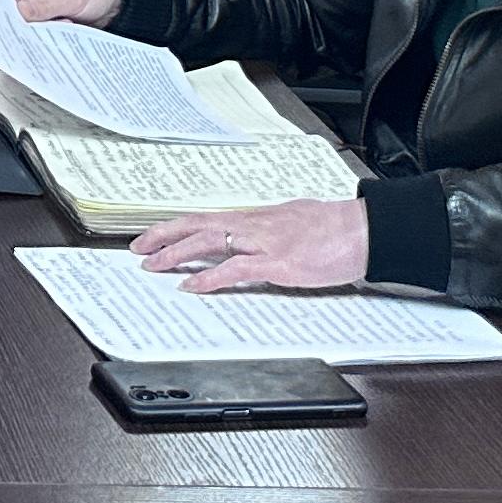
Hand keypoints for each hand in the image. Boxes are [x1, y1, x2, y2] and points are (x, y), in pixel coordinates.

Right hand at [3, 0, 123, 24]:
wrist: (110, 0)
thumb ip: (43, 6)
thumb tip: (21, 11)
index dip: (11, 3)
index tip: (20, 18)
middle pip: (14, 0)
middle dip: (28, 15)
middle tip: (44, 21)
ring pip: (23, 13)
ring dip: (39, 22)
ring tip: (58, 19)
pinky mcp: (41, 6)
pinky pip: (33, 19)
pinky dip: (44, 25)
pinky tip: (58, 22)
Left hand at [132, 197, 369, 291]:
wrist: (364, 230)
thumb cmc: (335, 227)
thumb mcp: (294, 221)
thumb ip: (270, 230)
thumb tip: (253, 237)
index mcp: (257, 216)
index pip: (207, 218)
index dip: (177, 226)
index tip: (154, 234)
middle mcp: (254, 224)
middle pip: (198, 224)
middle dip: (164, 236)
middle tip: (138, 248)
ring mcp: (264, 242)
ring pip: (209, 242)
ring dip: (176, 253)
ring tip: (153, 265)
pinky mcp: (278, 263)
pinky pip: (235, 269)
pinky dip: (209, 277)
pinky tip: (191, 286)